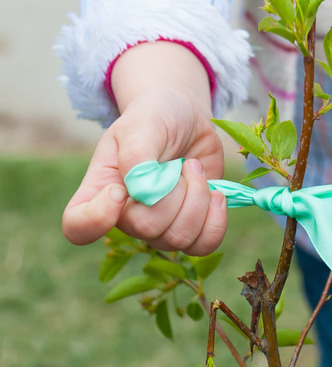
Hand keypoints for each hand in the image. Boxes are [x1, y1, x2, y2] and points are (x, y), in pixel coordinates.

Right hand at [62, 41, 227, 255]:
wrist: (187, 120)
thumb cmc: (155, 118)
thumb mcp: (141, 125)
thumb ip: (137, 155)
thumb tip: (142, 192)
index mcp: (101, 190)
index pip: (78, 227)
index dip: (96, 219)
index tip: (120, 190)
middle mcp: (127, 216)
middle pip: (146, 229)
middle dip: (174, 192)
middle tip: (180, 164)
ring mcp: (161, 225)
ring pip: (179, 238)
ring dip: (197, 200)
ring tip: (195, 170)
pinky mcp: (193, 227)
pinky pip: (203, 245)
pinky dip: (216, 221)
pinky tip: (216, 194)